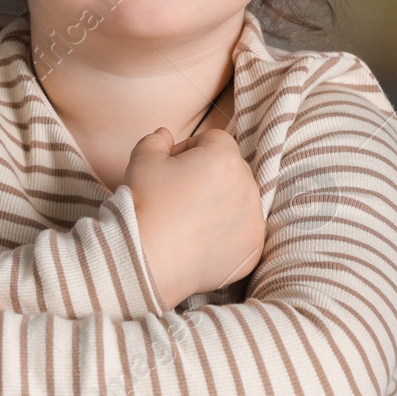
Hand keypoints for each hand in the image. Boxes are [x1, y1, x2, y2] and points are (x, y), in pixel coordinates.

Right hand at [126, 126, 265, 309]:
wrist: (145, 261)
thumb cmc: (143, 206)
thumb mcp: (142, 160)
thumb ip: (157, 140)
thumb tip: (165, 135)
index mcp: (224, 159)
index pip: (215, 140)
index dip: (190, 149)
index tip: (171, 167)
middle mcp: (247, 187)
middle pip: (232, 169)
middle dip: (210, 175)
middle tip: (179, 194)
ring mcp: (253, 221)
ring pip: (240, 200)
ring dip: (221, 203)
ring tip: (190, 220)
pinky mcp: (253, 249)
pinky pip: (244, 230)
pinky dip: (228, 233)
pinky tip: (202, 240)